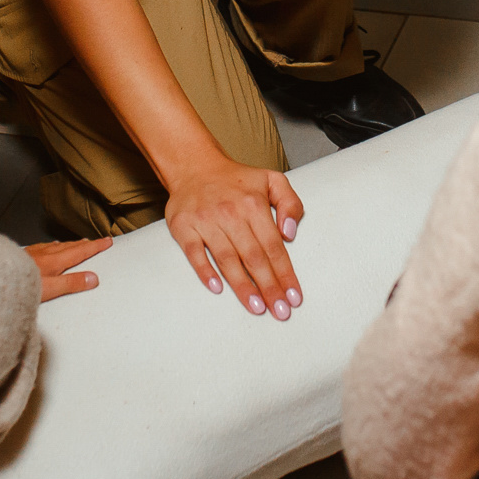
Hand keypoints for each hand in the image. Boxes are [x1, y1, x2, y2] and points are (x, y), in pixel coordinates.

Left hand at [27, 237, 110, 301]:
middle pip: (70, 246)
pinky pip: (42, 247)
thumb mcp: (49, 289)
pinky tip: (47, 248)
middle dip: (85, 243)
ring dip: (69, 244)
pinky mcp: (23, 254)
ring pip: (56, 246)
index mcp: (55, 261)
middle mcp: (46, 253)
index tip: (107, 241)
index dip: (95, 246)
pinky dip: (52, 246)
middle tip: (96, 241)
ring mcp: (33, 252)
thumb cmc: (20, 285)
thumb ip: (71, 283)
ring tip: (76, 242)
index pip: (80, 251)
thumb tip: (94, 278)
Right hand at [164, 156, 303, 318]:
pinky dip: (205, 271)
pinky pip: (195, 253)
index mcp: (254, 204)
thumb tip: (289, 232)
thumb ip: (290, 203)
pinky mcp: (184, 227)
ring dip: (243, 286)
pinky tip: (218, 289)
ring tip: (257, 307)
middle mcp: (230, 213)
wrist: (194, 166)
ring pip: (227, 259)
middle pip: (254, 257)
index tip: (294, 296)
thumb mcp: (272, 180)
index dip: (285, 273)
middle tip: (280, 312)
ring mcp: (205, 221)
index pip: (274, 246)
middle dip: (269, 287)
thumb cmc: (236, 180)